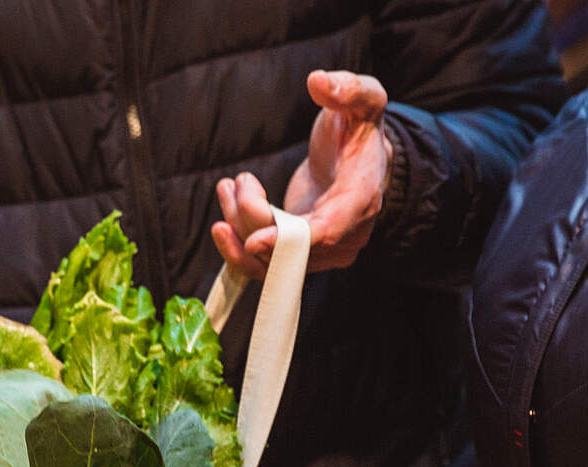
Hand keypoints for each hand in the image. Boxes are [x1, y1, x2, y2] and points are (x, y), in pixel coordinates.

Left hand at [211, 70, 392, 277]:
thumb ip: (348, 88)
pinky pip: (263, 265)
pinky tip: (224, 213)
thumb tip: (319, 81)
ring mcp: (323, 252)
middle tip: (235, 181)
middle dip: (250, 215)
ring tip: (228, 187)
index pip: (326, 232)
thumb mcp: (363, 100)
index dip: (288, 241)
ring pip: (268, 258)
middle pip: (286, 245)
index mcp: (360, 200)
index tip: (252, 240)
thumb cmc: (358, 130)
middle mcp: (346, 236)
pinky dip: (236, 243)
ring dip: (238, 223)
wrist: (357, 161)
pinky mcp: (299, 256)